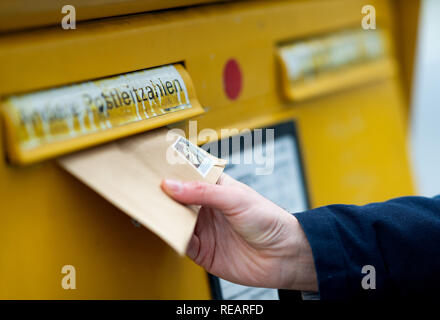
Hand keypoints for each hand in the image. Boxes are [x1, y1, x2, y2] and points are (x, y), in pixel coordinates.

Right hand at [161, 174, 316, 290]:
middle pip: (177, 199)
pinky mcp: (203, 251)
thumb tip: (172, 185)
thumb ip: (203, 192)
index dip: (172, 172)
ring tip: (149, 208)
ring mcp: (204, 229)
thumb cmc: (269, 220)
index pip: (188, 176)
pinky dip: (172, 238)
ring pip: (175, 220)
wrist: (284, 255)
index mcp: (216, 188)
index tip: (152, 167)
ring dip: (164, 216)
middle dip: (162, 194)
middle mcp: (207, 207)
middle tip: (143, 188)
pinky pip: (181, 243)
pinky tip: (167, 230)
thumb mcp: (236, 198)